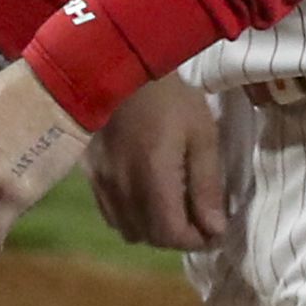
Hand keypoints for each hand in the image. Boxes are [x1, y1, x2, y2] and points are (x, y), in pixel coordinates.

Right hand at [84, 75, 225, 249]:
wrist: (121, 66)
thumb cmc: (169, 96)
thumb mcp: (201, 133)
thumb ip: (207, 184)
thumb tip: (215, 228)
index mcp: (152, 178)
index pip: (171, 235)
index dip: (196, 240)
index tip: (214, 228)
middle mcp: (122, 188)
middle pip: (150, 238)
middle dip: (178, 235)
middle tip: (197, 216)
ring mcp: (101, 182)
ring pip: (129, 230)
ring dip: (153, 227)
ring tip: (172, 205)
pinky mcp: (90, 174)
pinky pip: (111, 213)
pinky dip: (132, 215)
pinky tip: (145, 193)